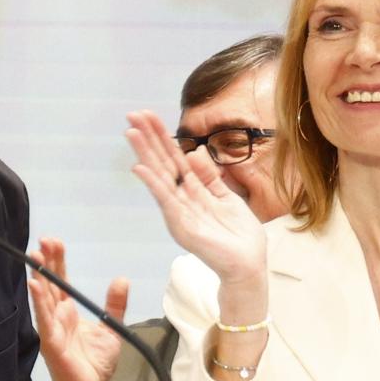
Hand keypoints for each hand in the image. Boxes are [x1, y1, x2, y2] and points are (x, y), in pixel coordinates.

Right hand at [29, 237, 126, 380]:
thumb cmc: (95, 363)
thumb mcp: (111, 328)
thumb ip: (114, 305)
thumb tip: (121, 279)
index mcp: (68, 311)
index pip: (61, 280)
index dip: (57, 261)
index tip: (54, 241)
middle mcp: (56, 316)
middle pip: (50, 283)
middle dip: (46, 261)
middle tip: (44, 240)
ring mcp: (51, 328)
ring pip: (44, 297)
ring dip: (39, 276)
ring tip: (36, 256)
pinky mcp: (50, 341)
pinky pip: (43, 319)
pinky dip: (38, 302)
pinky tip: (34, 285)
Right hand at [126, 111, 267, 290]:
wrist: (248, 265)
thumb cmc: (239, 235)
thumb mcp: (226, 197)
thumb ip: (209, 176)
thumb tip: (193, 151)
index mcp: (193, 189)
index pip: (174, 157)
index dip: (162, 136)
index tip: (148, 115)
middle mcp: (181, 198)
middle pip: (162, 162)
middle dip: (148, 138)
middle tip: (132, 114)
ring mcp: (179, 211)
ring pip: (160, 176)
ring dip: (145, 153)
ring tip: (131, 132)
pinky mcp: (182, 225)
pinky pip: (165, 200)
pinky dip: (153, 183)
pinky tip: (140, 167)